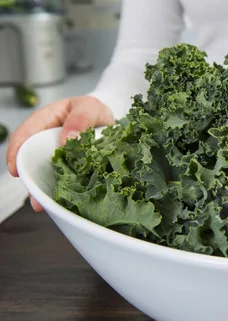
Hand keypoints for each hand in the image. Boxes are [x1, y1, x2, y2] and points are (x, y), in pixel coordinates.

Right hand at [6, 96, 114, 211]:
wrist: (110, 121)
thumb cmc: (94, 110)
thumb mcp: (89, 107)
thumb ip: (80, 119)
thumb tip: (68, 138)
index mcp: (45, 121)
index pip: (24, 135)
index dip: (16, 152)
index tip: (16, 170)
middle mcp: (46, 141)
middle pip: (31, 160)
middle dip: (30, 179)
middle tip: (34, 197)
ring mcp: (56, 156)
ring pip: (44, 174)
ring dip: (44, 189)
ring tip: (45, 205)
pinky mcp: (69, 167)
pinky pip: (62, 180)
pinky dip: (61, 191)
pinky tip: (63, 202)